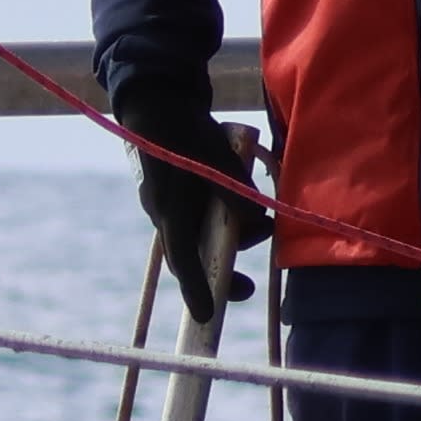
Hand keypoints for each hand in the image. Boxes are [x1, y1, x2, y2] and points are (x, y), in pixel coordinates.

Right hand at [135, 119, 265, 312]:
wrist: (159, 104)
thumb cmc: (186, 130)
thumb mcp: (217, 157)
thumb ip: (235, 192)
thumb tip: (256, 224)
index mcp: (170, 211)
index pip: (182, 260)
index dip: (195, 289)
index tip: (205, 316)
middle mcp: (168, 216)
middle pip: (194, 257)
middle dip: (222, 272)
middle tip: (247, 286)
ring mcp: (171, 208)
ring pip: (204, 237)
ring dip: (234, 235)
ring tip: (261, 220)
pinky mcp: (180, 199)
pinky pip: (204, 220)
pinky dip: (226, 219)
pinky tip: (245, 205)